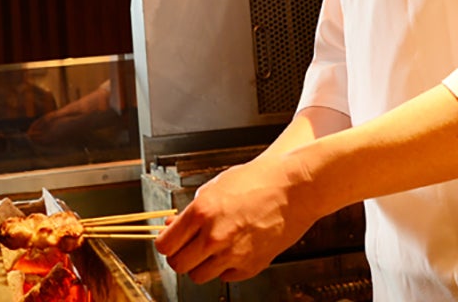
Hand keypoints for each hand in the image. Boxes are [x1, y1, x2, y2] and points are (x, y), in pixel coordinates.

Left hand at [154, 154, 319, 283]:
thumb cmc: (257, 181)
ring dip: (200, 265)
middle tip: (187, 248)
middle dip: (179, 257)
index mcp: (201, 212)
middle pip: (178, 265)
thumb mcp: (215, 187)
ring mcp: (233, 254)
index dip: (166, 244)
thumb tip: (173, 227)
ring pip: (198, 276)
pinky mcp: (250, 266)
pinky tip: (232, 250)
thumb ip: (192, 210)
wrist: (293, 188)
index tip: (170, 242)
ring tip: (211, 250)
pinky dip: (225, 268)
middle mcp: (214, 236)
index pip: (165, 245)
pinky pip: (225, 277)